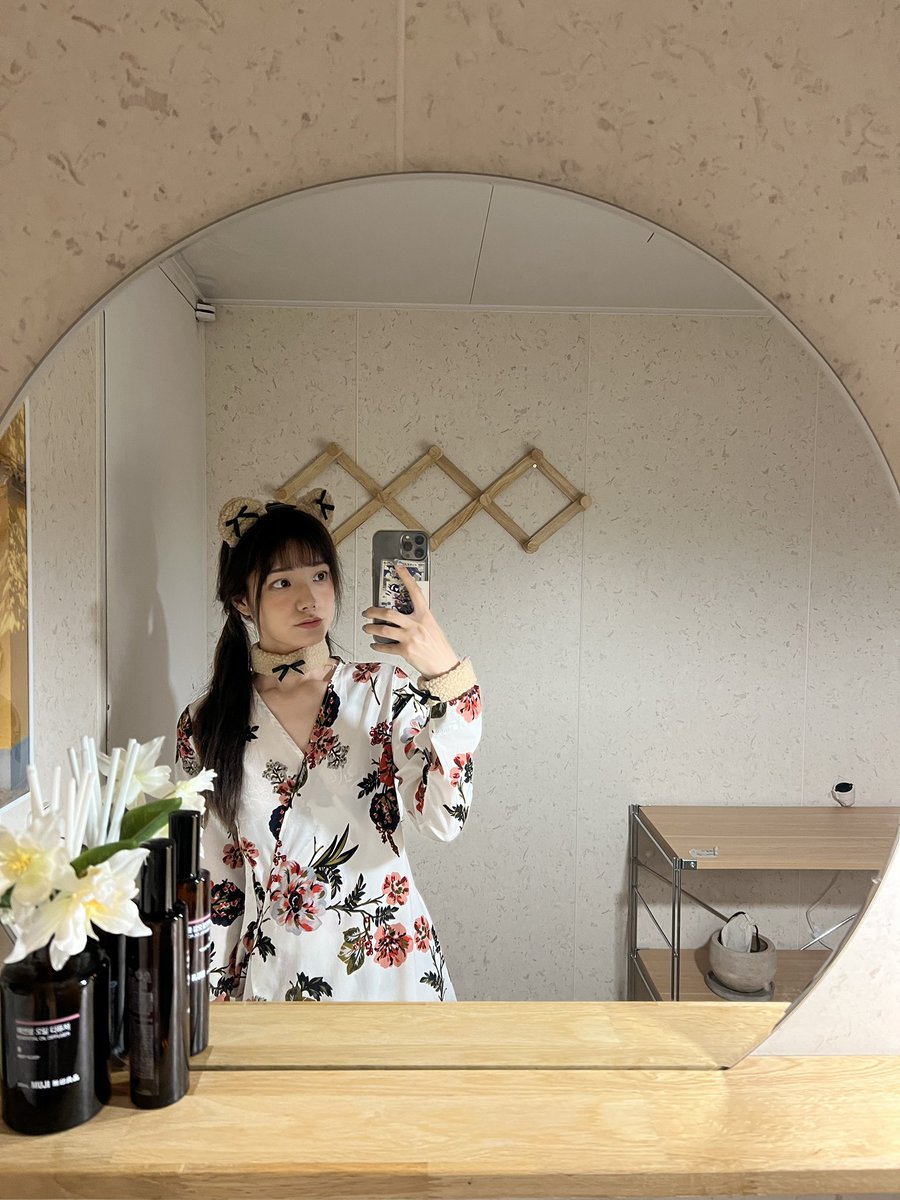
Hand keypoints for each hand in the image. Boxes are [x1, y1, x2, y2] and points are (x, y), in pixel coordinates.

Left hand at [362, 564, 458, 678]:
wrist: (444, 666)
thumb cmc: (439, 647)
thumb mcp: (432, 626)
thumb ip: (419, 618)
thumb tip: (403, 614)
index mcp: (425, 615)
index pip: (415, 592)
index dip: (406, 578)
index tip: (398, 568)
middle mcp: (416, 625)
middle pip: (388, 613)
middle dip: (373, 612)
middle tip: (367, 612)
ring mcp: (410, 638)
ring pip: (383, 630)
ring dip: (371, 628)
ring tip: (367, 628)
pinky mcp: (405, 651)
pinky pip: (386, 646)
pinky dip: (377, 646)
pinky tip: (374, 644)